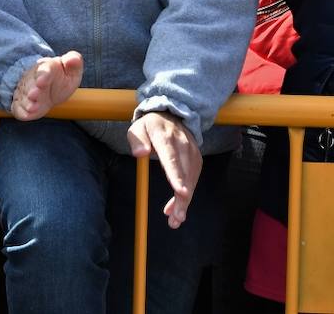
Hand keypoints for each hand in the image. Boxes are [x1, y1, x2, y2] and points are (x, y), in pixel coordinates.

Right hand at [10, 51, 83, 119]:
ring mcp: (26, 92)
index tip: (42, 81)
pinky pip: (18, 108)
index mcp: (46, 69)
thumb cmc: (61, 78)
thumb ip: (74, 62)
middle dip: (32, 90)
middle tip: (34, 95)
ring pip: (24, 96)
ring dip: (27, 102)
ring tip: (32, 107)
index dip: (43, 76)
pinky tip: (27, 115)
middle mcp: (33, 80)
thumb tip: (73, 59)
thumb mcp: (71, 70)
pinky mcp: (22, 105)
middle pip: (31, 84)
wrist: (48, 87)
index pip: (44, 70)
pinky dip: (22, 112)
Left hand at [127, 112, 202, 228]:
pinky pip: (194, 178)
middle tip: (177, 218)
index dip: (176, 175)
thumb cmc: (150, 126)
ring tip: (175, 219)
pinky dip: (187, 194)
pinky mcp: (196, 157)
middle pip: (184, 173)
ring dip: (185, 201)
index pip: (171, 157)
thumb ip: (137, 140)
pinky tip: (178, 206)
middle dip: (182, 197)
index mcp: (164, 137)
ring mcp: (191, 150)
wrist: (171, 114)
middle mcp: (182, 143)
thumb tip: (140, 153)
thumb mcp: (138, 128)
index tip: (180, 192)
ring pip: (191, 179)